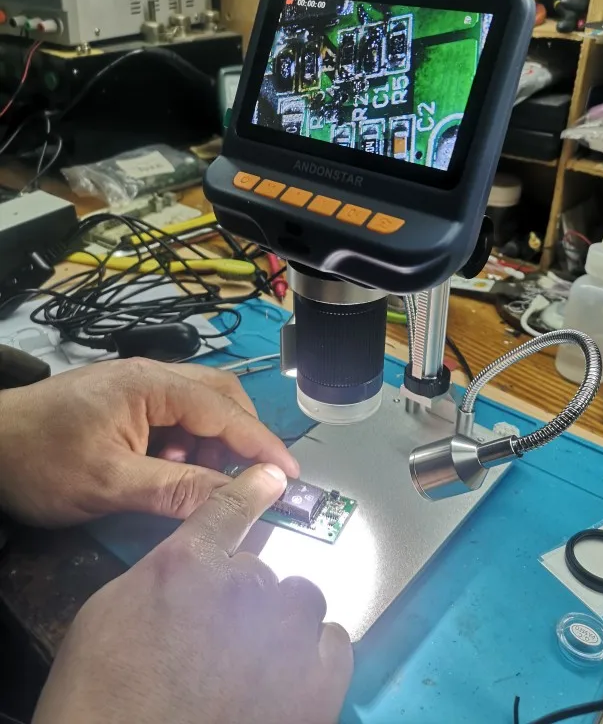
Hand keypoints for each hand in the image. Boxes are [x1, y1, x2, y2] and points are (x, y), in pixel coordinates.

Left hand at [0, 358, 297, 526]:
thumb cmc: (41, 460)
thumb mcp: (111, 483)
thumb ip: (179, 489)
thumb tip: (241, 495)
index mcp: (152, 384)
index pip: (226, 411)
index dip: (263, 444)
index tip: (292, 476)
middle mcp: (151, 376)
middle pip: (221, 398)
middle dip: (241, 439)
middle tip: (248, 481)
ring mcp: (138, 386)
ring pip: (200, 408)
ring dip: (212, 445)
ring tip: (197, 482)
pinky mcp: (127, 402)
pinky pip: (175, 418)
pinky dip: (186, 446)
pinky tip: (170, 472)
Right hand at [33, 465, 353, 723]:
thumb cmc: (102, 693)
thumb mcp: (110, 613)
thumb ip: (161, 573)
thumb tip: (190, 565)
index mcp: (191, 562)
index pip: (230, 508)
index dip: (252, 491)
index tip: (272, 479)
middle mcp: (246, 584)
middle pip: (264, 571)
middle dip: (247, 597)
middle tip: (221, 638)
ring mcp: (286, 633)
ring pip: (302, 602)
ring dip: (282, 623)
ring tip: (256, 663)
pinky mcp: (317, 683)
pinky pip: (333, 645)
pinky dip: (315, 656)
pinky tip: (289, 680)